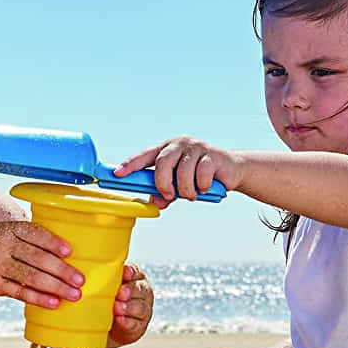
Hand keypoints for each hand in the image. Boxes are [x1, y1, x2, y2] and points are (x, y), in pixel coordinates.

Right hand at [0, 222, 84, 307]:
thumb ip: (23, 240)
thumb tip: (56, 253)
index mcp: (8, 229)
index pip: (35, 233)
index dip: (53, 242)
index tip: (70, 251)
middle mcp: (3, 246)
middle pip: (37, 257)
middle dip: (62, 270)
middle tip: (80, 279)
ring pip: (31, 276)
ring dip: (56, 286)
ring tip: (74, 294)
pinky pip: (19, 292)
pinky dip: (38, 298)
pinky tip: (53, 303)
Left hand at [107, 263, 152, 346]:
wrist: (103, 327)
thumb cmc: (102, 301)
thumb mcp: (102, 287)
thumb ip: (101, 279)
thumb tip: (84, 273)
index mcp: (133, 278)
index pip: (134, 272)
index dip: (130, 272)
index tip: (125, 273)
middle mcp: (141, 292)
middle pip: (140, 289)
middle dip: (130, 290)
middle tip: (120, 293)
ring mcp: (143, 309)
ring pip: (141, 307)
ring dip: (129, 307)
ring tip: (118, 308)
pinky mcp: (139, 326)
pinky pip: (136, 323)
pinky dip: (127, 322)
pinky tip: (120, 320)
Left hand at [113, 137, 239, 205]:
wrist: (230, 171)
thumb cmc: (199, 176)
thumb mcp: (178, 185)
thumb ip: (165, 193)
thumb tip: (156, 202)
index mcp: (166, 149)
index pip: (145, 156)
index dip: (130, 164)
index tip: (117, 174)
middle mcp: (179, 144)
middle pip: (162, 162)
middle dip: (163, 183)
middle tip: (168, 195)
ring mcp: (196, 147)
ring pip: (183, 172)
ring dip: (185, 190)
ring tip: (191, 194)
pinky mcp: (212, 155)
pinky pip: (202, 174)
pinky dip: (202, 186)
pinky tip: (205, 187)